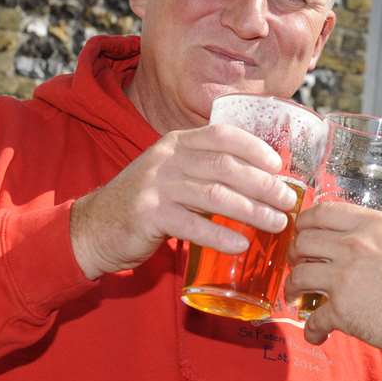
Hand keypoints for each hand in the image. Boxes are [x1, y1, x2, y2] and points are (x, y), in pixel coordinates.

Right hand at [69, 124, 299, 278]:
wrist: (94, 227)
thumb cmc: (146, 203)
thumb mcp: (174, 175)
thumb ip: (206, 172)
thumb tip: (261, 182)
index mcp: (177, 143)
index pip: (222, 135)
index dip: (254, 148)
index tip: (278, 166)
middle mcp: (167, 158)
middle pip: (225, 166)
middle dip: (262, 183)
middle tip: (287, 201)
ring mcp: (156, 186)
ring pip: (215, 195)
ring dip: (252, 210)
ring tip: (276, 223)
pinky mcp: (148, 216)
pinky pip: (192, 226)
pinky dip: (221, 236)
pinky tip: (242, 245)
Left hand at [285, 202, 381, 351]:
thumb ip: (376, 232)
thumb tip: (359, 235)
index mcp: (368, 224)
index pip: (320, 213)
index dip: (304, 224)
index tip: (301, 234)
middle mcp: (352, 246)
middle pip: (303, 243)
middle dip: (295, 255)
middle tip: (298, 265)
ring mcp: (344, 278)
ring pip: (299, 277)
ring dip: (293, 288)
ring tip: (297, 296)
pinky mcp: (343, 310)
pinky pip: (314, 318)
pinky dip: (312, 329)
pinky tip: (317, 333)